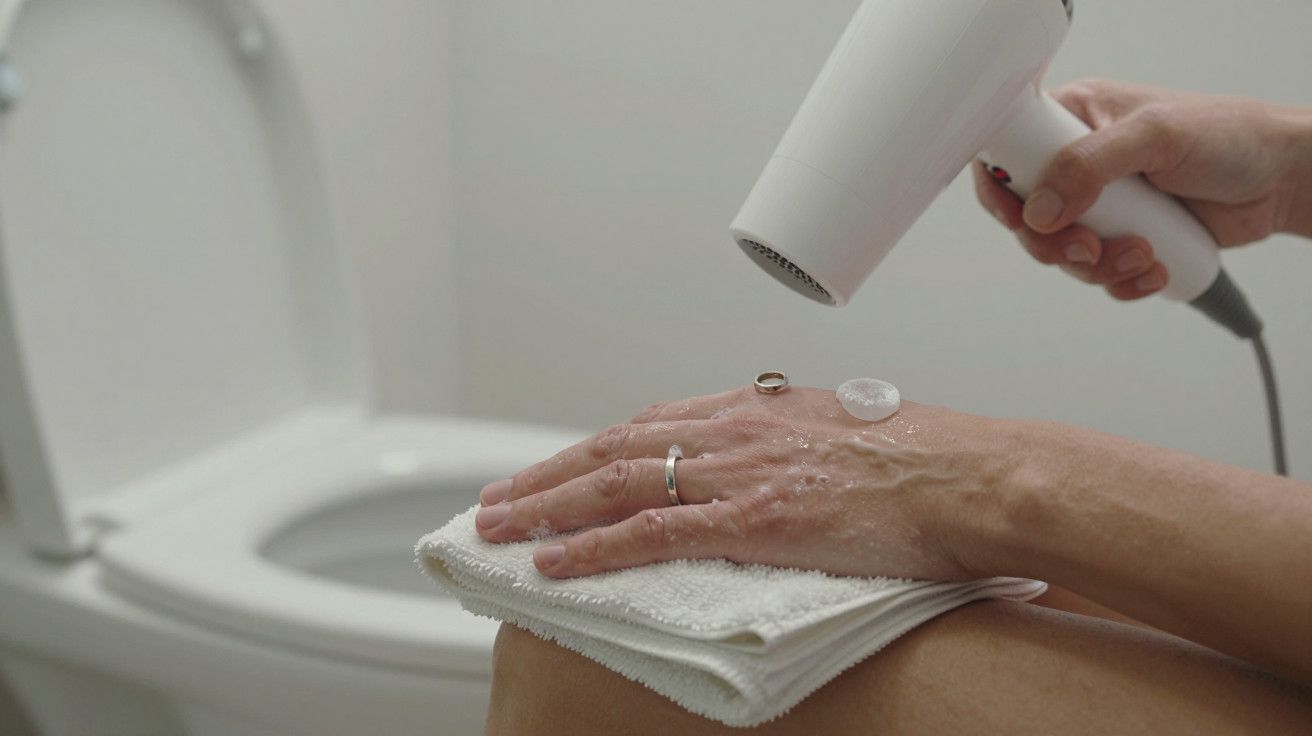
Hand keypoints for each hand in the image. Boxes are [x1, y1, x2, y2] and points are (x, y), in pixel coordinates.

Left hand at [474, 385, 1022, 580]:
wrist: (970, 476)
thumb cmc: (921, 458)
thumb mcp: (840, 428)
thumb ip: (786, 438)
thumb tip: (765, 458)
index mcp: (752, 409)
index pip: (646, 426)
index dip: (588, 451)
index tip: (553, 469)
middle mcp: (733, 430)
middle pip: (612, 447)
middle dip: (545, 476)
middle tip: (495, 500)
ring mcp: (739, 473)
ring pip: (615, 484)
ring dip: (546, 507)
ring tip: (498, 528)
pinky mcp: (753, 518)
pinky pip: (651, 532)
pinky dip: (594, 547)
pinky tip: (554, 562)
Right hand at [974, 78, 1311, 300]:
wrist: (1278, 179)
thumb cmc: (1227, 136)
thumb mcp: (1154, 136)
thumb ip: (1088, 164)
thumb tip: (1040, 209)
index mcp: (1074, 119)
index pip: (1007, 152)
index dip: (1000, 191)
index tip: (1017, 218)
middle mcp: (1078, 163)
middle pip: (1028, 217)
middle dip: (1056, 243)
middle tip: (1088, 247)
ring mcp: (1099, 204)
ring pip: (1062, 253)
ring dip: (1098, 266)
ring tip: (1141, 253)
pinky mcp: (1122, 238)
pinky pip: (1098, 274)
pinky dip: (1122, 281)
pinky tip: (1153, 267)